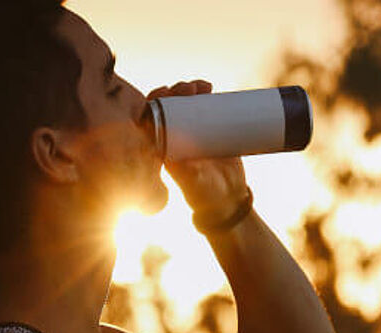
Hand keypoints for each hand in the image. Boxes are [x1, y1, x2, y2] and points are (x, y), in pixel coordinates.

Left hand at [146, 80, 249, 221]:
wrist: (228, 197)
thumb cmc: (206, 194)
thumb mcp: (195, 184)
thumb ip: (189, 174)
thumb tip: (182, 161)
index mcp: (162, 147)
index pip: (152, 118)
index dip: (155, 103)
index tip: (166, 93)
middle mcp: (175, 136)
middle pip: (168, 106)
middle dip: (175, 92)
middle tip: (187, 87)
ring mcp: (192, 131)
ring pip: (185, 103)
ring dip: (189, 90)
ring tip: (201, 86)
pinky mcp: (209, 128)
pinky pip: (203, 106)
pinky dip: (204, 94)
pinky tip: (208, 86)